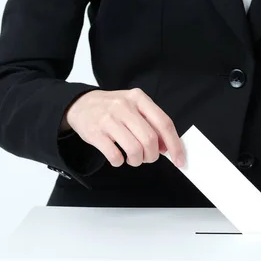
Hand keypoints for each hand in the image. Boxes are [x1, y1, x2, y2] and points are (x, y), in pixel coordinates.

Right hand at [63, 88, 185, 167]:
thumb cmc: (112, 108)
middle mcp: (124, 107)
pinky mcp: (95, 133)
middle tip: (147, 158)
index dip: (175, 145)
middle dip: (152, 155)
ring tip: (133, 158)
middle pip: (150, 139)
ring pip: (134, 149)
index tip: (180, 160)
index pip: (164, 124)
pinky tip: (118, 157)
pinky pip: (115, 155)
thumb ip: (152, 123)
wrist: (80, 104)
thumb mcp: (134, 107)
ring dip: (137, 160)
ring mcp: (108, 119)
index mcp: (139, 99)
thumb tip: (167, 147)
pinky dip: (119, 162)